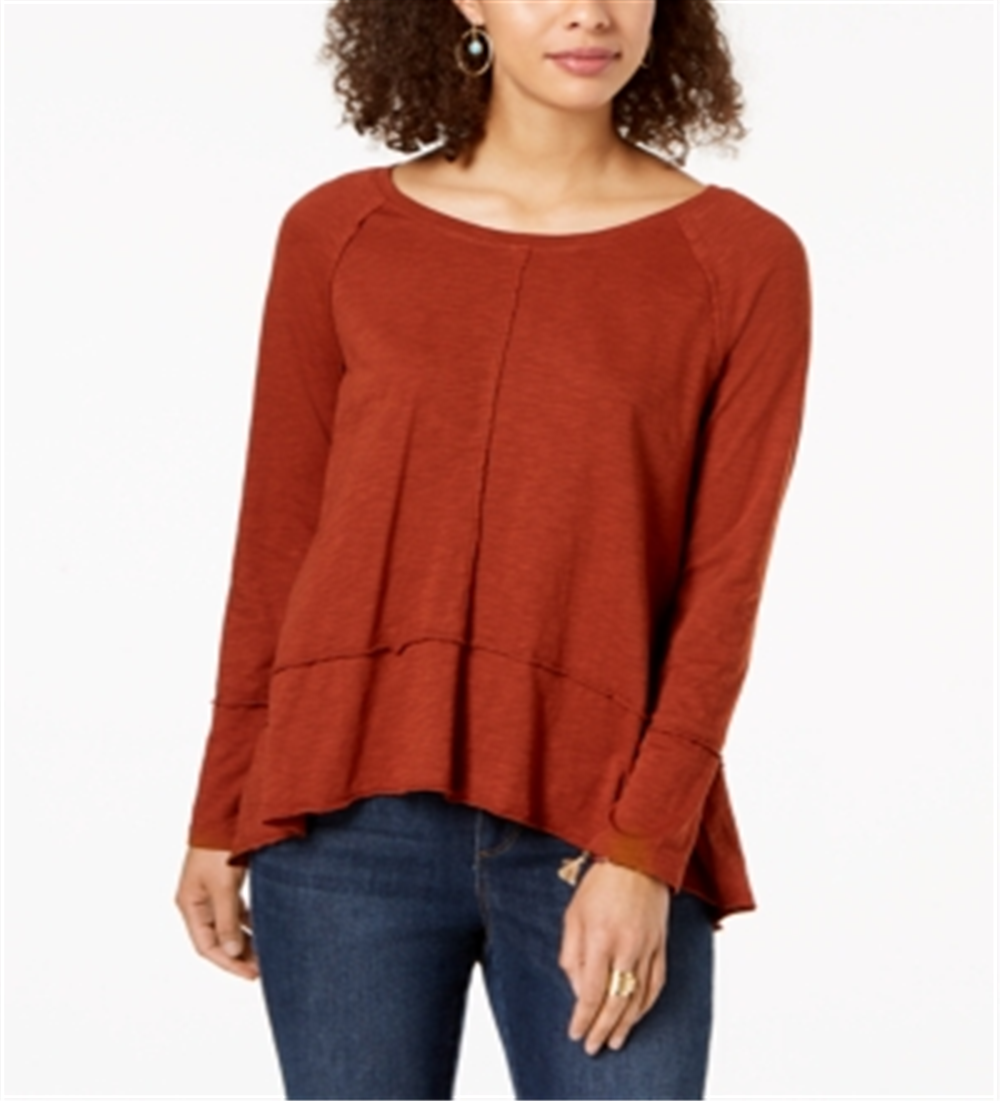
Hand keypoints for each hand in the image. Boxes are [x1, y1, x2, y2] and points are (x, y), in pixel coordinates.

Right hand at [174, 847, 258, 980]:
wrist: (226, 813)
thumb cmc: (218, 847)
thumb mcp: (223, 886)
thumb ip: (227, 921)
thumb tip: (233, 953)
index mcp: (190, 905)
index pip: (206, 946)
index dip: (229, 963)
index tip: (252, 974)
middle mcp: (197, 901)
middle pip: (216, 939)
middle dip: (239, 954)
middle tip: (263, 968)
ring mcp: (210, 892)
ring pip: (228, 925)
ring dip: (246, 939)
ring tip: (267, 953)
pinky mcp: (224, 882)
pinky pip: (235, 910)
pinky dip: (248, 921)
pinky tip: (265, 927)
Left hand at [558, 859, 669, 1055]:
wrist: (637, 859)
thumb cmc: (599, 885)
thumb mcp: (574, 915)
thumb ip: (572, 954)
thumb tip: (578, 990)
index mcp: (600, 938)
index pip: (591, 991)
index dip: (583, 1017)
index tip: (576, 1033)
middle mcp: (626, 947)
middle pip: (615, 1001)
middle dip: (603, 1028)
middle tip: (594, 1047)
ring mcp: (648, 948)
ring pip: (638, 997)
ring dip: (626, 1023)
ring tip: (616, 1041)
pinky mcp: (662, 945)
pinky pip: (656, 984)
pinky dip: (646, 1005)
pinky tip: (636, 1016)